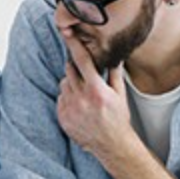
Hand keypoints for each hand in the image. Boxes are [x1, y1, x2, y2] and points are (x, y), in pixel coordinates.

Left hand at [56, 32, 132, 158]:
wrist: (111, 145)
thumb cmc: (118, 119)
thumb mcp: (120, 95)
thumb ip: (115, 74)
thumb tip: (115, 56)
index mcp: (96, 90)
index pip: (82, 60)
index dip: (74, 45)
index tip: (68, 33)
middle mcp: (81, 98)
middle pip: (69, 70)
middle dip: (76, 69)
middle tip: (86, 76)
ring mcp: (70, 109)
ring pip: (63, 84)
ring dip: (71, 84)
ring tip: (84, 95)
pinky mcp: (62, 117)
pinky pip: (60, 98)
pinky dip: (67, 98)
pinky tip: (79, 106)